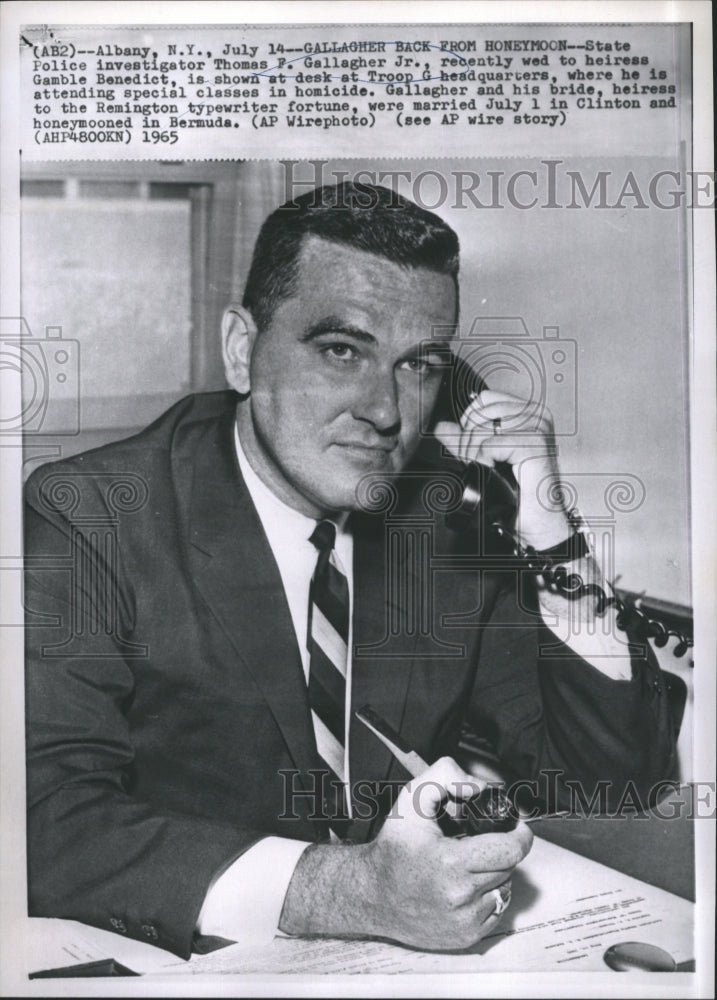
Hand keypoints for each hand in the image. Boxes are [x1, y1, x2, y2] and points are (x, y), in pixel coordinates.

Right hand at [279, 757, 532, 950]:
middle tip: (477, 840)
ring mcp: (465, 920)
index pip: (512, 850)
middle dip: (498, 848)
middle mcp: (460, 896)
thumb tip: (479, 786)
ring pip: (504, 887)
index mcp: (451, 862)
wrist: (371, 894)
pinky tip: (464, 885)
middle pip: (508, 865)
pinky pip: (495, 910)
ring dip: (493, 872)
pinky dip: (486, 895)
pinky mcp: (466, 937)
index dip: (519, 833)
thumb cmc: (393, 848)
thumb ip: (447, 777)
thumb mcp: (412, 798)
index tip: (515, 825)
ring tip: (466, 863)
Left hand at [434, 389, 571, 549]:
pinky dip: (484, 462)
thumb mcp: (486, 459)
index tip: (473, 445)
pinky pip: (489, 444)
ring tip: (488, 469)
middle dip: (469, 440)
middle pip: (481, 411)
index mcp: (528, 412)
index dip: (470, 420)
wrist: (538, 522)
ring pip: (481, 428)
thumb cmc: (519, 493)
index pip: (485, 398)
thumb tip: (441, 426)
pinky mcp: (533, 444)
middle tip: (480, 463)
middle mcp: (536, 414)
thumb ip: (464, 440)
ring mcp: (537, 427)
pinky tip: (495, 474)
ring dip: (475, 453)